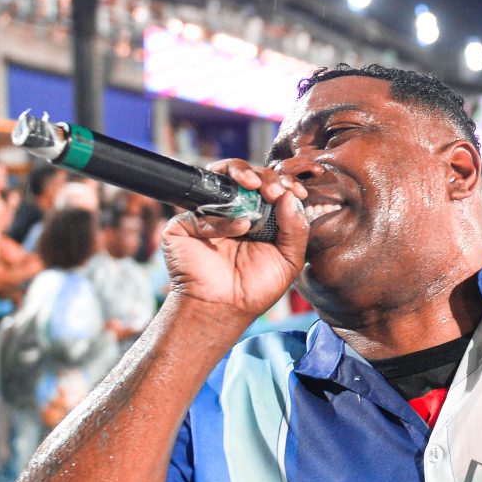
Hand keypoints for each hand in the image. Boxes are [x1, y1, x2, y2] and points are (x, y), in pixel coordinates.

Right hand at [159, 160, 308, 328]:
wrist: (223, 308)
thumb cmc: (255, 288)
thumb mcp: (289, 259)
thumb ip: (296, 229)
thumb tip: (291, 196)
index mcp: (260, 216)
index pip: (272, 186)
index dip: (284, 183)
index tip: (296, 190)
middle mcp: (235, 210)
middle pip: (249, 175)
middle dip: (265, 177)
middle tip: (274, 191)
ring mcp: (209, 213)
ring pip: (221, 175)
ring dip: (241, 173)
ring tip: (256, 186)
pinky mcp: (185, 223)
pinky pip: (203, 210)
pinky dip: (223, 218)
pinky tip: (240, 230)